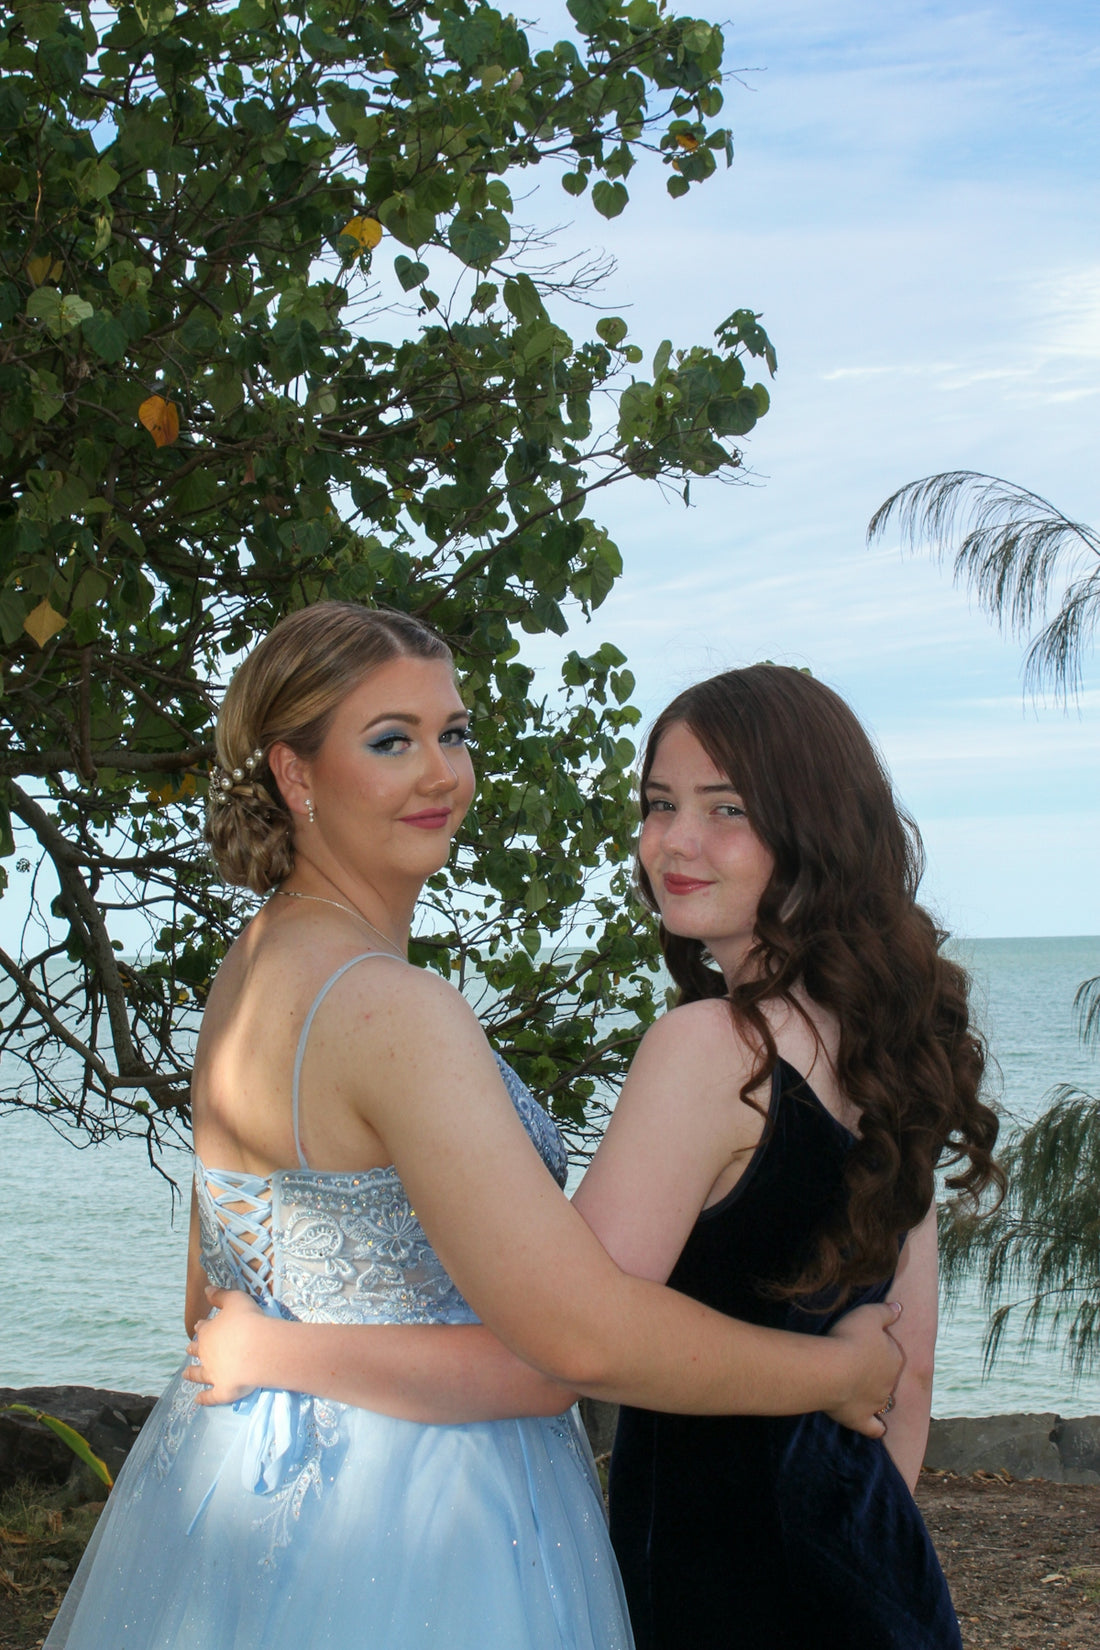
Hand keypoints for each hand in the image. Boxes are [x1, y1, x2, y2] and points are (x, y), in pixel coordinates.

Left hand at [184, 1284, 265, 1405]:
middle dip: (193, 1349)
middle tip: (189, 1349)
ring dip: (192, 1374)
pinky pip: (210, 1397)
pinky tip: (197, 1401)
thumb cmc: (248, 1320)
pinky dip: (204, 1399)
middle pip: (197, 1351)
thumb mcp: (235, 1299)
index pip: (202, 1329)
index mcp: (208, 1332)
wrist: (258, 1349)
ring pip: (199, 1375)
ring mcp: (213, 1374)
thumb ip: (220, 1295)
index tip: (198, 1327)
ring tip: (186, 1374)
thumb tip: (206, 1289)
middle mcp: (206, 1354)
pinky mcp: (222, 1391)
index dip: (201, 1328)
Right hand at [823, 1301, 904, 1437]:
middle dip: (877, 1373)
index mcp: (894, 1358)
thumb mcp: (868, 1314)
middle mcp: (889, 1383)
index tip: (865, 1344)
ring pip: (882, 1401)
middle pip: (887, 1377)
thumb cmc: (849, 1338)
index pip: (892, 1352)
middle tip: (859, 1365)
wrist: (832, 1370)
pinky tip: (876, 1428)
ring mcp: (876, 1403)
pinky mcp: (861, 1419)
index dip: (880, 1348)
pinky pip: (873, 1428)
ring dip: (876, 1397)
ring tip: (862, 1391)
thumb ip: (886, 1312)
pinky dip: (876, 1428)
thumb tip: (900, 1308)